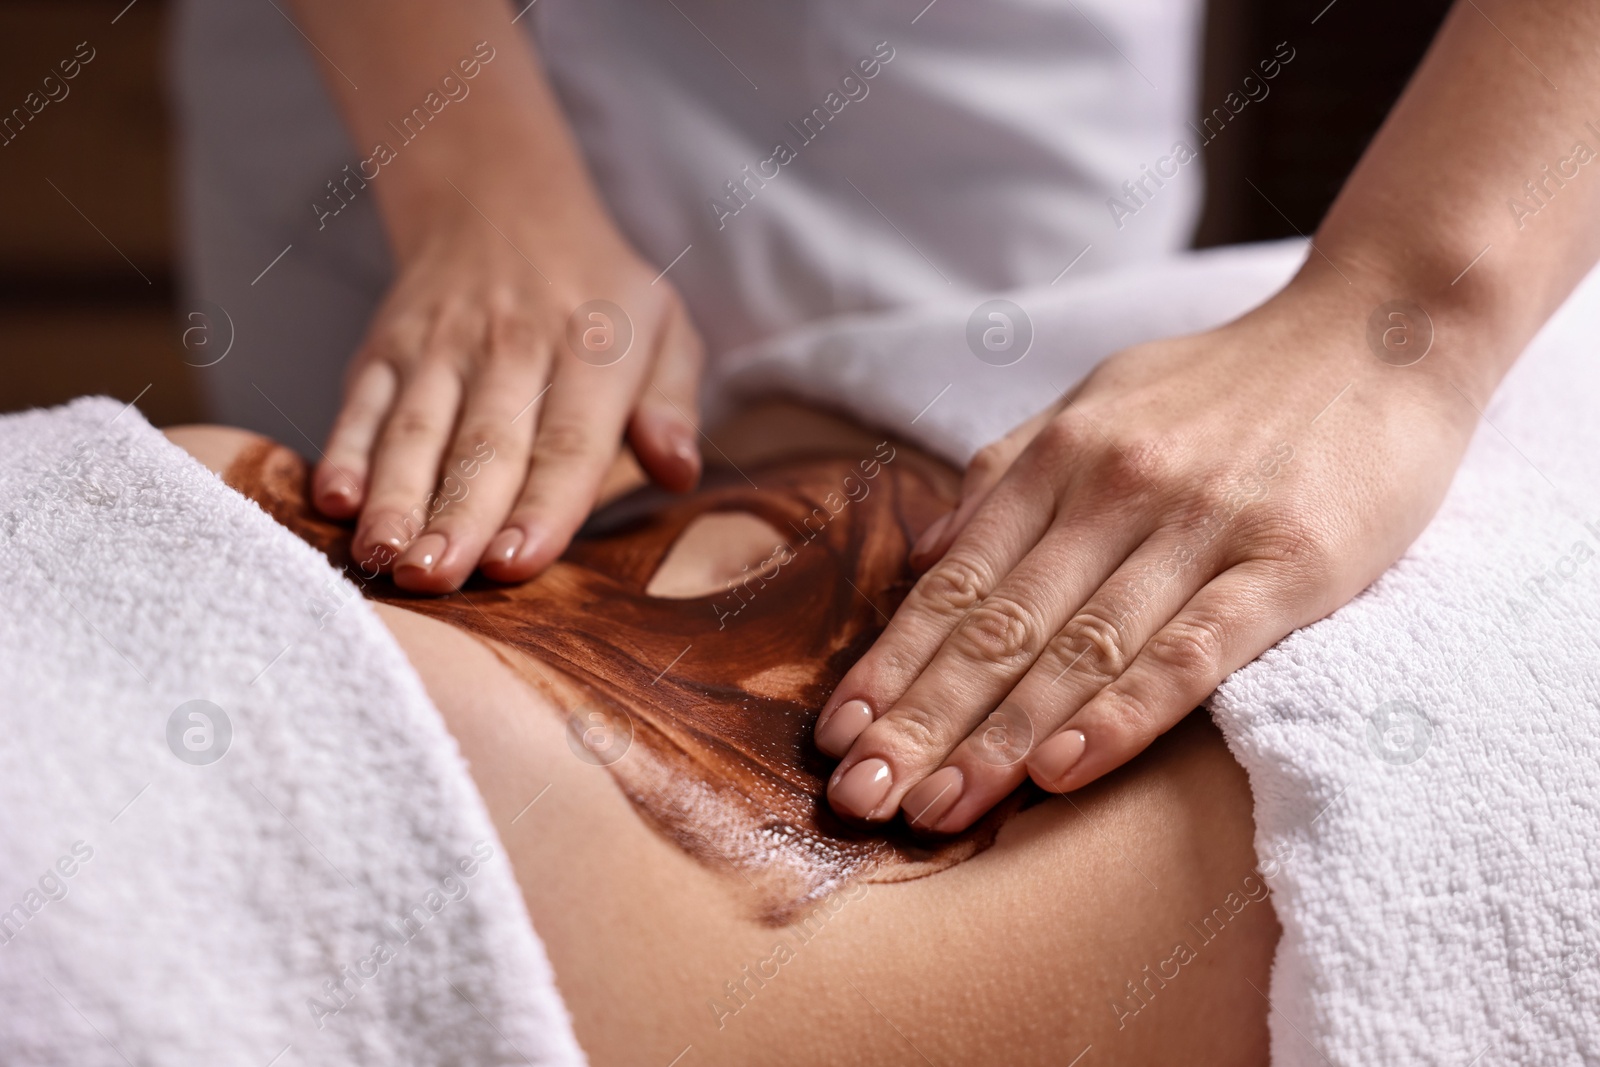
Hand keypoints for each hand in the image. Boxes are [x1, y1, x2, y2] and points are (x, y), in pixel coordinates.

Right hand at [311, 176, 703, 592]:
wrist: (499, 202)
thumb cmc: (597, 293)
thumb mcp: (664, 327)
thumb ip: (673, 403)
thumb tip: (680, 471)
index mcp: (591, 350)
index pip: (568, 441)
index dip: (543, 505)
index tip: (516, 564)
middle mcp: (512, 346)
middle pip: (483, 445)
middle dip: (457, 516)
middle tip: (436, 579)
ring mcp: (440, 346)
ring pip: (416, 430)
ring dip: (395, 497)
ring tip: (383, 558)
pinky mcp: (386, 347)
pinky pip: (362, 402)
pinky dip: (344, 450)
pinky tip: (334, 500)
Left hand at [813, 287, 1480, 831]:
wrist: (1379, 332)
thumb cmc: (1228, 383)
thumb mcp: (1100, 399)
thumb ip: (1009, 472)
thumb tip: (925, 555)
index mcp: (1063, 457)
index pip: (957, 584)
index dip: (892, 663)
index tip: (838, 736)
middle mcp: (1116, 489)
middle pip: (1000, 627)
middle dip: (921, 720)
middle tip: (862, 798)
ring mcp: (1201, 525)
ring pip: (1080, 649)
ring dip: (999, 738)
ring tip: (934, 807)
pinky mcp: (1287, 561)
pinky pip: (1192, 650)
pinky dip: (1124, 713)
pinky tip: (1065, 770)